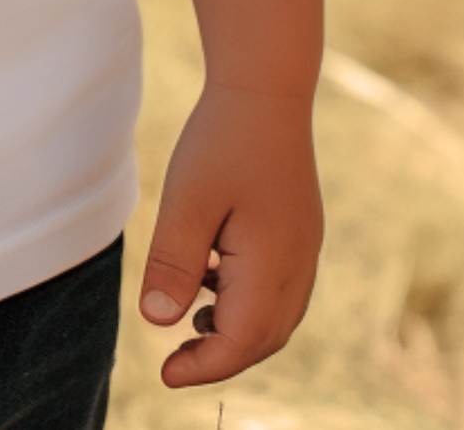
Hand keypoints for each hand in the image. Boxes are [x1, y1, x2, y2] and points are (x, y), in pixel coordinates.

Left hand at [135, 83, 323, 387]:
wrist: (267, 88)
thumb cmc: (223, 140)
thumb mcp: (188, 200)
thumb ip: (174, 263)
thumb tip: (157, 323)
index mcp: (274, 264)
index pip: (242, 343)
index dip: (203, 366)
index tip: (164, 374)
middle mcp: (299, 265)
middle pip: (264, 340)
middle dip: (221, 358)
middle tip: (174, 361)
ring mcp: (305, 249)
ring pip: (276, 317)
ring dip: (237, 334)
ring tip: (192, 324)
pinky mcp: (300, 232)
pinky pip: (280, 289)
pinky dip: (249, 303)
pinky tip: (213, 280)